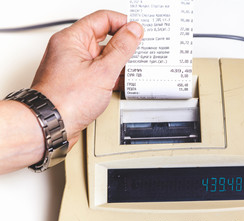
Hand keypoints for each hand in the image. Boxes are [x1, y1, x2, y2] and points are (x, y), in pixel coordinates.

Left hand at [31, 10, 143, 148]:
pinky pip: (98, 71)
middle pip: (103, 37)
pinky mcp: (77, 81)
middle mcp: (70, 50)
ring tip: (131, 70)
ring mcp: (73, 66)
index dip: (123, 23)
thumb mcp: (102, 71)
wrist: (51, 125)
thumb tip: (134, 31)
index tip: (138, 33)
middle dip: (123, 45)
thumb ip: (121, 49)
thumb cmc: (66, 100)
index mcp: (72, 39)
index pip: (103, 19)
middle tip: (138, 51)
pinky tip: (120, 82)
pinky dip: (110, 75)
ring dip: (118, 63)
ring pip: (102, 56)